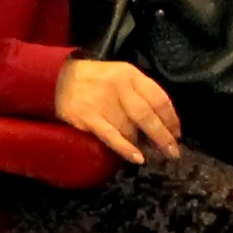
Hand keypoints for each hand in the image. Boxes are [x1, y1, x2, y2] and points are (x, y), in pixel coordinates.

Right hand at [52, 56, 183, 163]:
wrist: (54, 78)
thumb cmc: (93, 79)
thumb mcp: (119, 75)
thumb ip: (139, 92)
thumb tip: (162, 120)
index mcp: (130, 74)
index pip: (159, 98)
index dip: (172, 119)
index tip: (177, 134)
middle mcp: (118, 86)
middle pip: (148, 115)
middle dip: (164, 136)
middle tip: (173, 152)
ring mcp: (102, 102)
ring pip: (131, 128)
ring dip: (141, 143)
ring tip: (148, 153)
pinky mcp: (87, 116)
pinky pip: (112, 136)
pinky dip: (126, 148)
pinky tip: (138, 158)